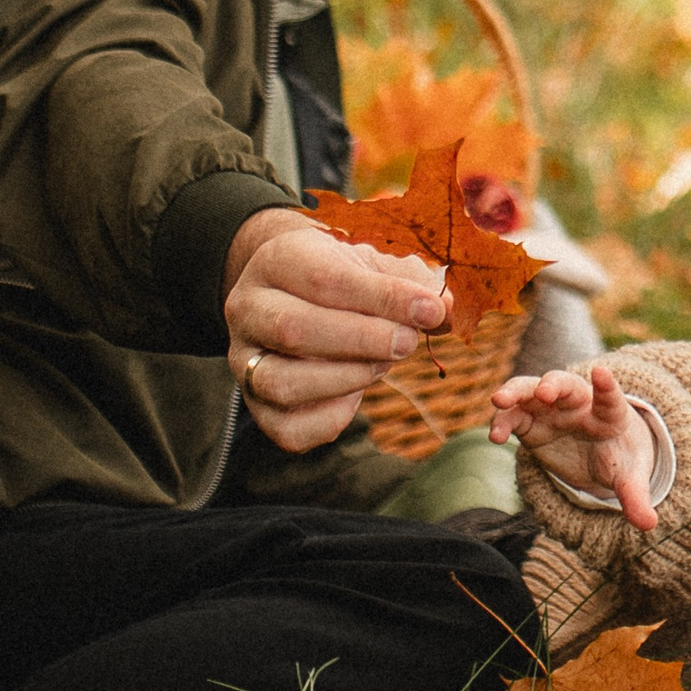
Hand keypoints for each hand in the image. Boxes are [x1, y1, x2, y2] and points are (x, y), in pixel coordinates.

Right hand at [223, 208, 445, 451]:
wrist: (300, 294)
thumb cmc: (349, 281)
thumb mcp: (380, 268)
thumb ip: (414, 287)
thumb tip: (447, 312)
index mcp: (276, 262)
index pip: (324, 279)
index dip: (383, 298)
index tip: (430, 310)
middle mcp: (246, 309)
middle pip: (293, 330)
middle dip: (363, 341)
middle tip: (407, 342)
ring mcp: (243, 359)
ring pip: (282, 383)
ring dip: (346, 379)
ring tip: (382, 365)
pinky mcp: (256, 404)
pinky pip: (287, 427)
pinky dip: (331, 418)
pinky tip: (356, 396)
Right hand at [490, 364, 661, 529]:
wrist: (603, 453)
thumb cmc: (620, 458)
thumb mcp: (630, 477)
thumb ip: (636, 497)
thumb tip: (648, 525)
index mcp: (610, 414)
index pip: (610, 397)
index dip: (606, 386)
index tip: (602, 372)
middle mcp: (579, 405)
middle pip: (566, 384)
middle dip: (553, 385)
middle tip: (544, 392)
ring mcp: (552, 410)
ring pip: (531, 390)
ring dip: (515, 392)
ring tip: (499, 402)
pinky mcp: (531, 422)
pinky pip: (514, 416)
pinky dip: (502, 421)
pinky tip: (495, 436)